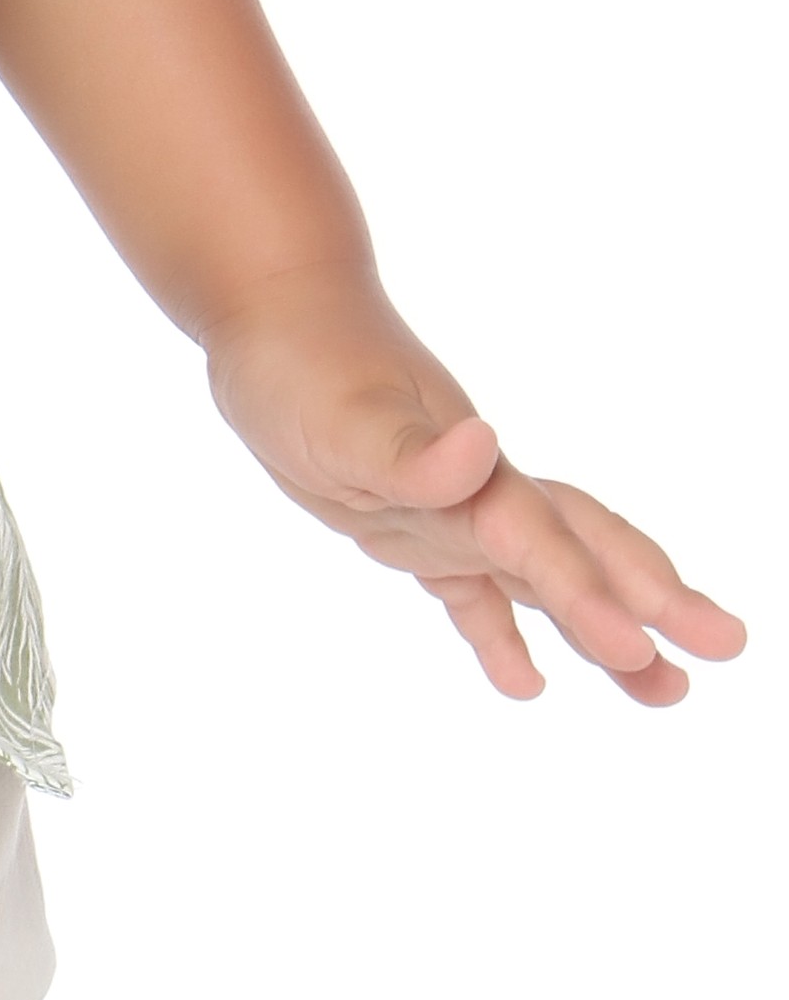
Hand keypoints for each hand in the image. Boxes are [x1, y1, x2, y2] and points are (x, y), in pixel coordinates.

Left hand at [202, 263, 745, 704]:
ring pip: (544, 577)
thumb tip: (482, 443)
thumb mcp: (343, 413)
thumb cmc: (308, 358)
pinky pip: (471, 589)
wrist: (275, 309)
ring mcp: (450, 508)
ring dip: (600, 628)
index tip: (641, 648)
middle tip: (724, 646)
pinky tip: (526, 683)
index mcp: (473, 471)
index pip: (544, 542)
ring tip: (665, 691)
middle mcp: (478, 491)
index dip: (589, 596)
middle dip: (649, 600)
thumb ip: (412, 448)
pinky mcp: (408, 523)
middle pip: (580, 549)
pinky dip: (499, 635)